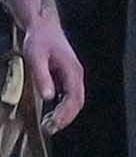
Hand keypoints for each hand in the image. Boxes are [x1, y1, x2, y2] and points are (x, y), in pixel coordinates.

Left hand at [19, 11, 78, 134]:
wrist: (44, 27)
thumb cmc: (40, 40)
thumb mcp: (36, 57)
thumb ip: (42, 77)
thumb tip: (48, 97)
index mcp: (72, 71)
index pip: (74, 98)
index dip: (66, 113)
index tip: (54, 124)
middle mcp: (76, 75)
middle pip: (78, 101)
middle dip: (66, 118)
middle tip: (50, 129)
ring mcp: (72, 76)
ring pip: (75, 100)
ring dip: (65, 114)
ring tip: (50, 125)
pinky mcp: (66, 77)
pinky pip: (69, 96)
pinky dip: (63, 107)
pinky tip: (51, 113)